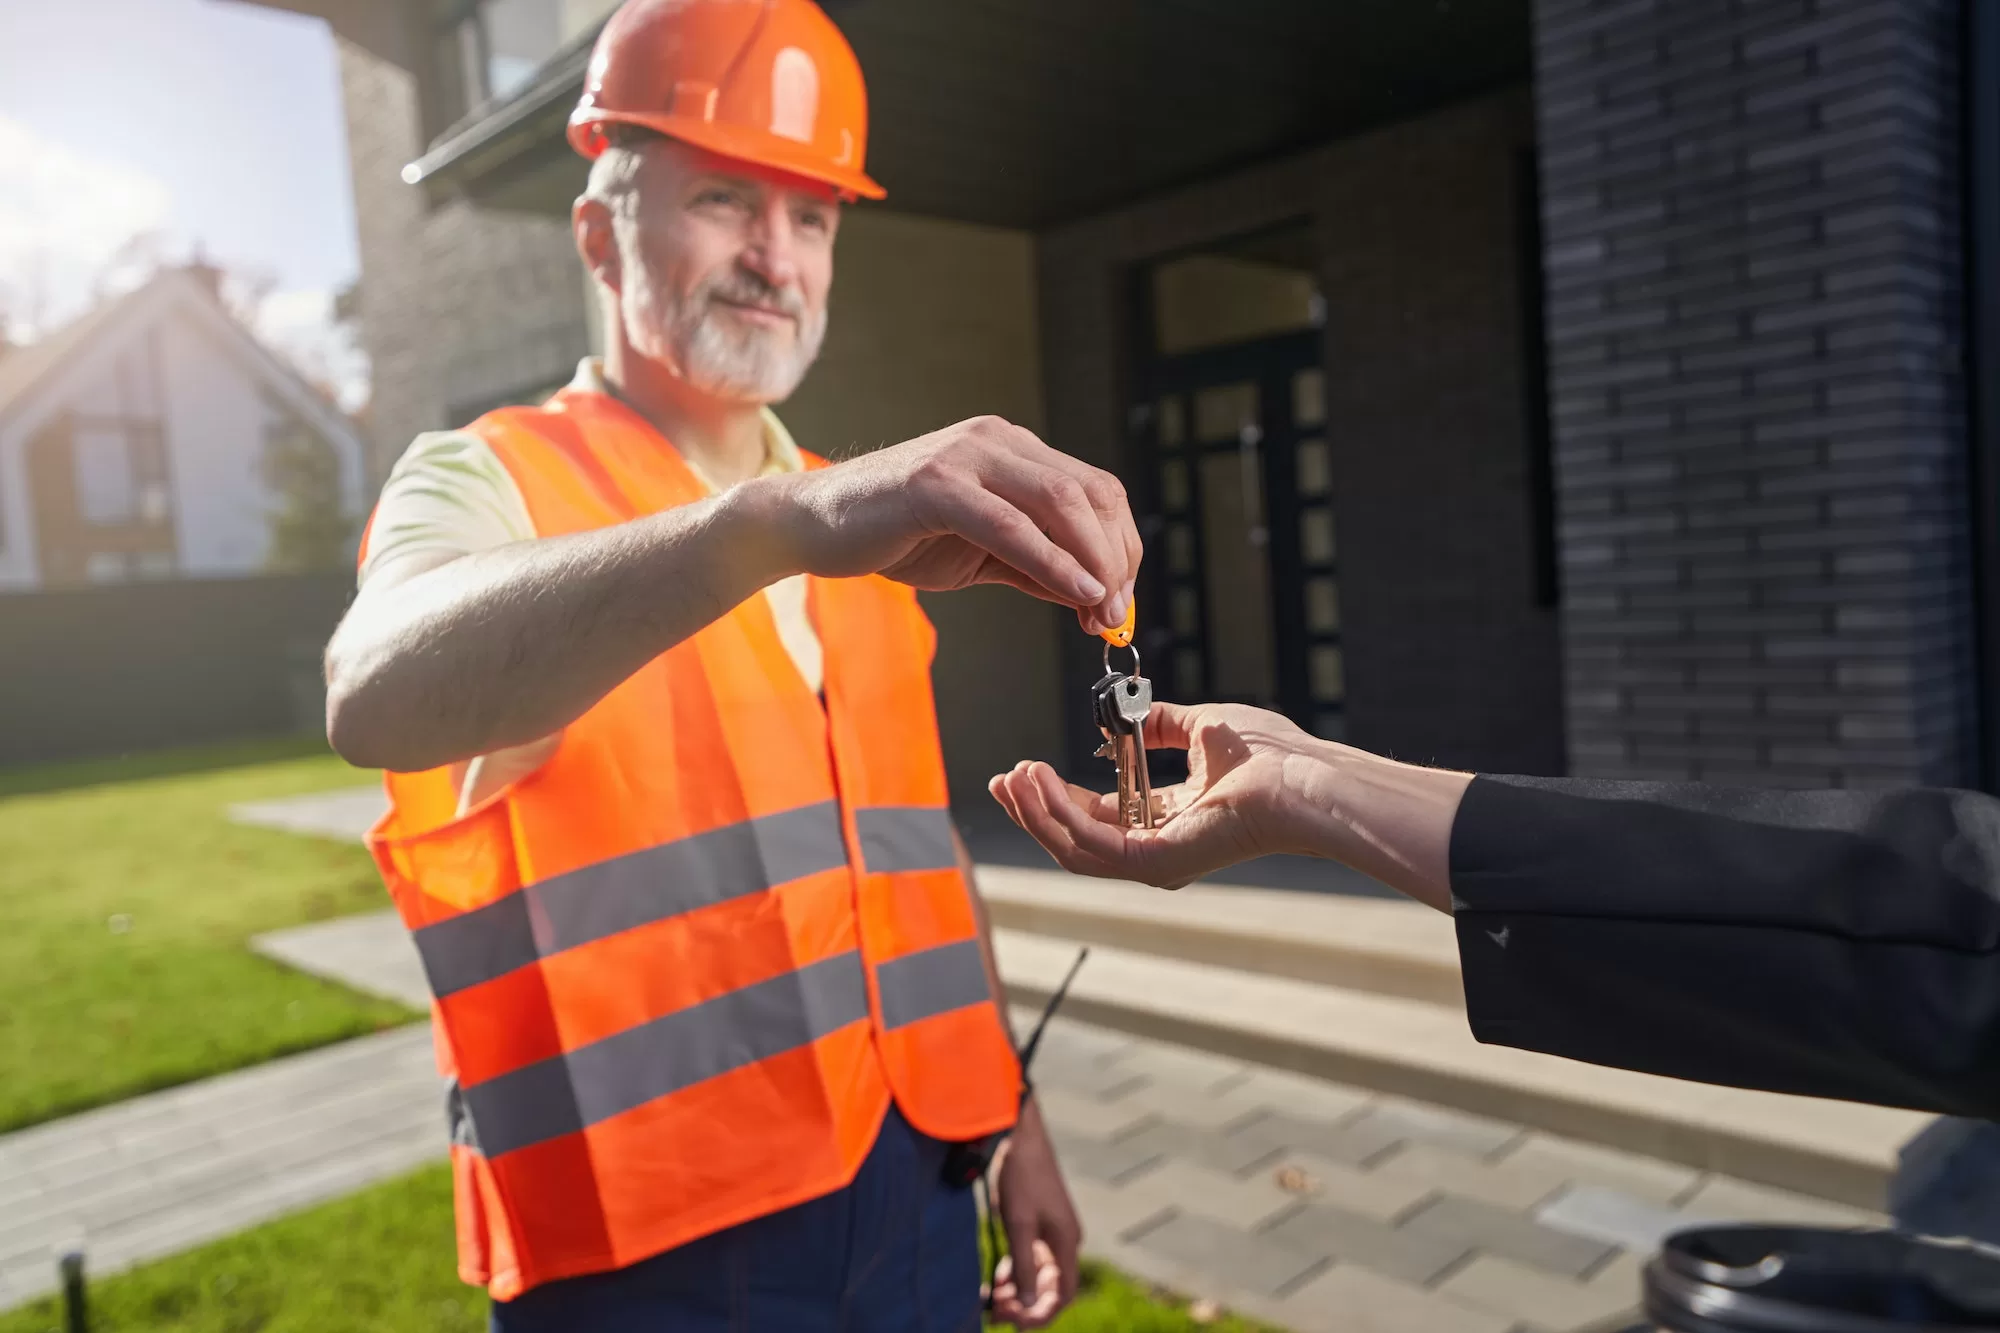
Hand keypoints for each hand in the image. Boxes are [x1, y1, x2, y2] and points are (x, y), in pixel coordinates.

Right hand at [763, 415, 1138, 632]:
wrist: (813, 525)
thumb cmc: (895, 536)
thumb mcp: (981, 555)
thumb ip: (1035, 567)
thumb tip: (1093, 596)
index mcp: (1011, 450)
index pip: (1095, 490)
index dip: (1121, 546)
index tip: (1120, 601)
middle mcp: (996, 440)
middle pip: (1090, 492)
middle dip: (1116, 558)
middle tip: (1116, 614)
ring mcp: (965, 456)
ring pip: (1061, 500)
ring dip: (1093, 562)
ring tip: (1101, 609)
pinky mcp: (935, 485)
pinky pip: (1010, 524)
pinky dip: (1051, 561)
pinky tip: (1075, 592)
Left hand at [989, 1099, 1080, 1327]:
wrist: (1019, 1135)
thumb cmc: (1021, 1176)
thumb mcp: (1018, 1224)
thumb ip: (1023, 1265)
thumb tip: (1027, 1303)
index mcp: (1066, 1242)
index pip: (1063, 1293)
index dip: (1042, 1313)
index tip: (1017, 1324)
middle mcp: (1063, 1241)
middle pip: (1048, 1288)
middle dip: (1024, 1304)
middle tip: (995, 1313)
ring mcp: (1049, 1233)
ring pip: (1035, 1276)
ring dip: (1016, 1291)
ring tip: (990, 1300)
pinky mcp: (1035, 1225)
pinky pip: (1027, 1260)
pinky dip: (1012, 1273)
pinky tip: (994, 1280)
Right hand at [990, 701, 1327, 888]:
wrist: (1301, 776)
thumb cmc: (1272, 756)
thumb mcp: (1203, 727)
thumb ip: (1165, 723)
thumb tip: (1137, 711)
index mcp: (1168, 820)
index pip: (1098, 816)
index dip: (1056, 795)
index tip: (1024, 770)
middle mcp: (1157, 848)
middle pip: (1075, 838)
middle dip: (1033, 808)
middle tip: (1004, 778)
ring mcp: (1154, 862)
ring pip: (1072, 847)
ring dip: (1037, 811)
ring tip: (1015, 777)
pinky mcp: (1154, 863)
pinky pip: (1089, 843)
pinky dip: (1057, 813)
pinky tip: (1039, 782)